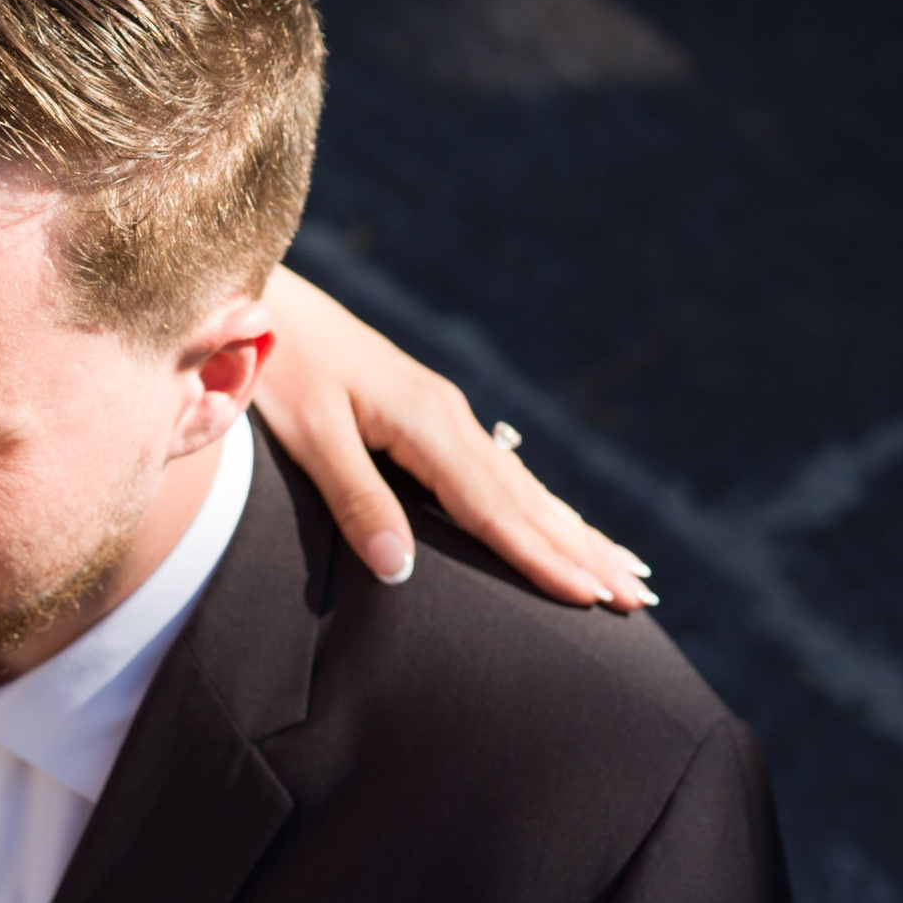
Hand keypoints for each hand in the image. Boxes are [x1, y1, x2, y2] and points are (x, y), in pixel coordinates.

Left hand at [257, 263, 654, 611]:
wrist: (264, 302)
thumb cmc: (279, 369)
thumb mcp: (309, 437)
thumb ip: (356, 500)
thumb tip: (400, 570)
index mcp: (428, 424)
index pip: (496, 509)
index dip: (542, 558)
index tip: (591, 598)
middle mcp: (451, 419)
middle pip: (529, 501)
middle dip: (585, 552)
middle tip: (638, 601)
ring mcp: (446, 415)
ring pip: (525, 488)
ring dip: (576, 533)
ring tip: (626, 573)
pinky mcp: (432, 416)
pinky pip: (503, 473)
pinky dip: (542, 507)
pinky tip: (559, 523)